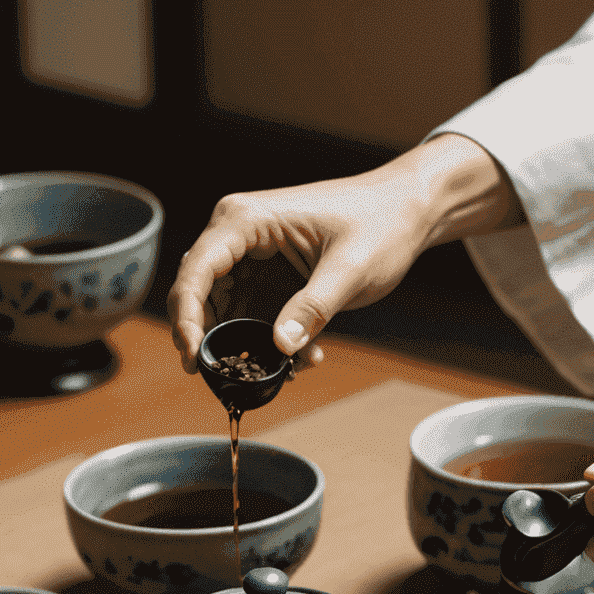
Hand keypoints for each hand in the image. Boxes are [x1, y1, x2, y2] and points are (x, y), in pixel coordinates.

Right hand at [168, 134, 521, 374]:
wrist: (407, 213)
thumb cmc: (381, 224)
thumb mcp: (350, 269)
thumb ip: (314, 308)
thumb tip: (279, 347)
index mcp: (246, 220)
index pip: (196, 270)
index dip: (185, 317)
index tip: (192, 358)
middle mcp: (239, 236)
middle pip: (199, 295)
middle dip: (213, 340)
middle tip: (228, 380)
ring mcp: (251, 259)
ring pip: (224, 313)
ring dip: (247, 346)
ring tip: (291, 365)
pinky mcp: (268, 279)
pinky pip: (252, 318)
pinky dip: (270, 343)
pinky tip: (306, 356)